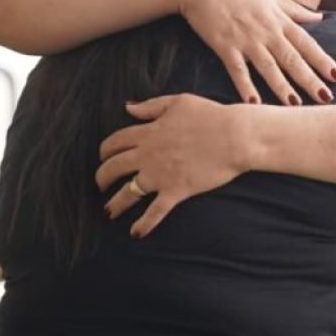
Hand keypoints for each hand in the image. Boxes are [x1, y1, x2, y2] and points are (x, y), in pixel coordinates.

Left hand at [96, 94, 248, 237]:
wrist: (235, 136)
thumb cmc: (210, 116)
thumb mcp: (178, 102)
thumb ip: (151, 106)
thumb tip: (128, 107)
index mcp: (148, 132)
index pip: (115, 142)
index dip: (104, 150)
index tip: (102, 155)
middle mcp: (148, 155)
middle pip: (113, 168)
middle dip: (102, 177)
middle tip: (100, 184)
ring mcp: (160, 175)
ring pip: (127, 193)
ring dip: (114, 204)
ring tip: (108, 211)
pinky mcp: (176, 191)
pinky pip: (155, 212)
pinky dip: (144, 224)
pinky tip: (135, 233)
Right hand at [181, 0, 335, 105]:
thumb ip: (295, 10)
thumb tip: (319, 17)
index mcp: (278, 19)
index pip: (306, 42)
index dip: (322, 60)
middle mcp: (266, 31)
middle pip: (292, 58)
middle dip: (309, 79)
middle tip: (325, 98)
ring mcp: (245, 39)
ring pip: (268, 66)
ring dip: (282, 86)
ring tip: (295, 105)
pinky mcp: (224, 45)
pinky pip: (237, 70)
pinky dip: (245, 86)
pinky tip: (253, 104)